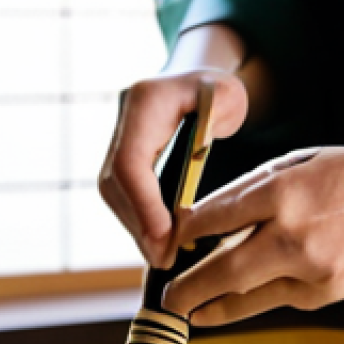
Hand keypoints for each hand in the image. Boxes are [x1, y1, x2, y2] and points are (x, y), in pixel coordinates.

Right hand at [98, 70, 248, 267]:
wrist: (200, 84)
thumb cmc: (219, 91)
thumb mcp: (230, 94)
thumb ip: (222, 120)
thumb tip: (201, 156)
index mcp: (145, 102)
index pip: (130, 162)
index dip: (143, 204)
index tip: (165, 237)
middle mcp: (123, 121)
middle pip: (115, 184)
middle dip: (139, 226)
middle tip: (164, 260)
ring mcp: (117, 140)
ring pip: (113, 195)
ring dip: (136, 229)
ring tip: (162, 258)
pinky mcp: (120, 159)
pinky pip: (121, 196)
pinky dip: (138, 222)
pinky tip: (157, 244)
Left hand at [164, 146, 343, 325]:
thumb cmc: (338, 177)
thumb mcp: (289, 167)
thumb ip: (244, 195)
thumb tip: (196, 225)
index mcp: (283, 192)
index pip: (216, 219)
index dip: (183, 237)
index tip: (165, 248)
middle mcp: (294, 235)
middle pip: (225, 271)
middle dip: (190, 289)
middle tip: (167, 301)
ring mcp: (312, 270)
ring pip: (249, 296)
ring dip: (214, 307)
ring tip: (191, 314)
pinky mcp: (325, 293)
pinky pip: (278, 299)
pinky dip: (254, 299)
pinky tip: (233, 303)